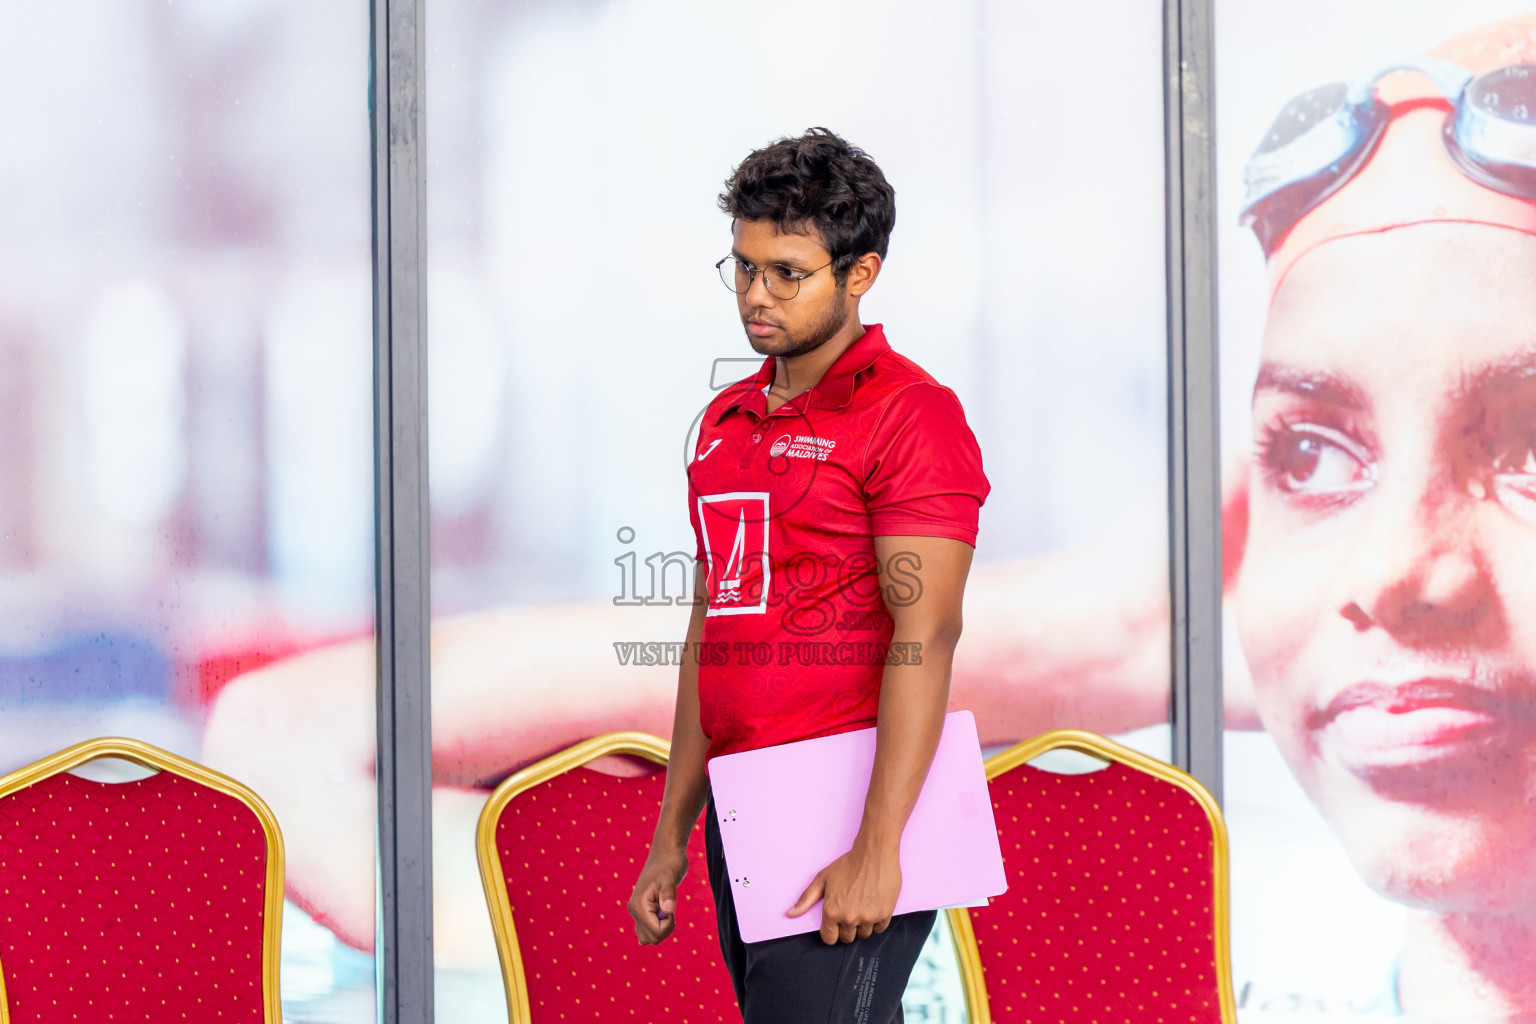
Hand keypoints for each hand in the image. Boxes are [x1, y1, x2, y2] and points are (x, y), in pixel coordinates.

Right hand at [628, 845, 688, 944]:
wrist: (666, 853)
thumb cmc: (670, 863)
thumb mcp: (671, 876)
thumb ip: (668, 892)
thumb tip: (668, 910)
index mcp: (639, 905)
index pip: (655, 932)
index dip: (668, 924)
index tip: (671, 907)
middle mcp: (634, 910)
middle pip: (651, 939)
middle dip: (665, 928)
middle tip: (669, 908)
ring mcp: (637, 911)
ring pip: (646, 938)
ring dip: (661, 930)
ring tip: (666, 911)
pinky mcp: (643, 910)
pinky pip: (646, 931)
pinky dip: (657, 928)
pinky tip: (663, 913)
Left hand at [787, 839, 901, 944]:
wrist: (874, 854)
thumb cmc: (847, 864)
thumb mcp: (822, 879)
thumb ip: (805, 899)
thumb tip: (789, 914)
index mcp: (832, 912)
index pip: (830, 939)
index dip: (832, 931)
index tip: (836, 922)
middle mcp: (850, 918)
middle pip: (847, 938)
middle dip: (847, 927)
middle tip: (850, 909)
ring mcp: (868, 917)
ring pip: (864, 934)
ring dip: (862, 924)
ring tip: (862, 905)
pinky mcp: (884, 915)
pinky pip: (879, 929)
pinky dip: (877, 920)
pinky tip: (873, 905)